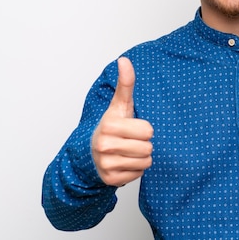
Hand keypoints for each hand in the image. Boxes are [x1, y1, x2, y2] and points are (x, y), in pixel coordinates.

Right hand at [91, 57, 153, 185]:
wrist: (90, 153)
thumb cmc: (111, 126)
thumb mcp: (119, 105)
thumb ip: (125, 84)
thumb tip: (124, 60)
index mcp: (109, 125)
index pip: (148, 130)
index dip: (144, 129)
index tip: (132, 128)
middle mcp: (104, 145)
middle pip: (148, 148)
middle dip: (143, 144)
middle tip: (130, 141)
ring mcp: (106, 164)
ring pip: (145, 162)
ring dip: (141, 158)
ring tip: (127, 151)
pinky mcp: (110, 179)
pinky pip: (138, 175)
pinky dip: (134, 170)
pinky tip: (123, 162)